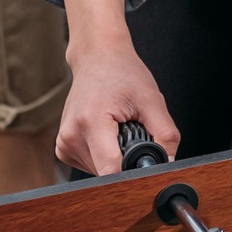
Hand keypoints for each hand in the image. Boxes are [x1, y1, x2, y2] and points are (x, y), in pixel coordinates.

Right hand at [54, 31, 178, 172]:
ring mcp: (64, 143)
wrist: (98, 58)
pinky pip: (90, 164)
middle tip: (133, 134)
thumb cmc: (123, 74)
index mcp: (91, 122)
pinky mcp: (62, 147)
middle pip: (106, 173)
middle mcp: (71, 135)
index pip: (110, 170)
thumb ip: (165, 134)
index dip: (132, 173)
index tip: (146, 166)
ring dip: (115, 159)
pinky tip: (107, 135)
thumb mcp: (152, 100)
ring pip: (98, 172)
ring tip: (118, 129)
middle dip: (126, 163)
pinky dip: (103, 156)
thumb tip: (169, 163)